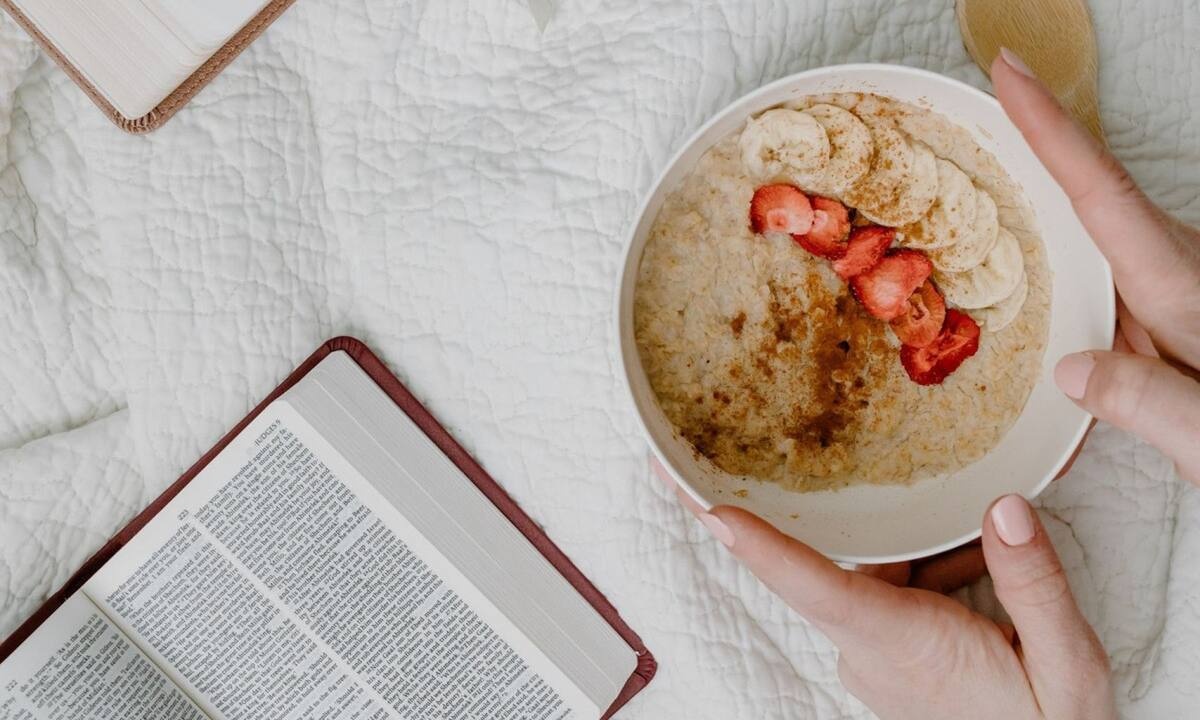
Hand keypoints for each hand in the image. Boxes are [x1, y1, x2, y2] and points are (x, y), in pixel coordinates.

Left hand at [656, 461, 1116, 719]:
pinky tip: (969, 564)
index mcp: (904, 644)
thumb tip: (1003, 508)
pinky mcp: (886, 657)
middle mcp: (872, 649)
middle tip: (721, 458)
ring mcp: (873, 656)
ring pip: (864, 576)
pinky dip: (920, 572)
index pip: (818, 590)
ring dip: (903, 547)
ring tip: (967, 535)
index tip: (706, 509)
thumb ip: (1036, 587)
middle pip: (819, 570)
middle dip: (772, 520)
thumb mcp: (1068, 667)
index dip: (760, 549)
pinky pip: (884, 595)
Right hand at [992, 49, 1199, 484]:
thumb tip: (1069, 370)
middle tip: (983, 92)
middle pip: (1094, 196)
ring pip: (1095, 232)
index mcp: (1182, 292)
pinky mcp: (1167, 313)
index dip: (1052, 133)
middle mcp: (1176, 276)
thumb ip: (1146, 402)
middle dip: (1038, 141)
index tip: (1011, 73)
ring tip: (981, 165)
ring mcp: (1172, 290)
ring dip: (1041, 197)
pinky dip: (1059, 246)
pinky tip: (1027, 256)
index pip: (1103, 196)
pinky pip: (1101, 266)